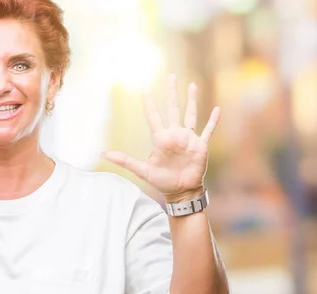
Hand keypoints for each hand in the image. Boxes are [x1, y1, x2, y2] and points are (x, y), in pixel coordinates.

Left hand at [102, 73, 219, 201]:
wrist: (180, 191)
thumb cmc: (161, 181)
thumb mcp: (142, 170)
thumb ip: (124, 160)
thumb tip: (103, 153)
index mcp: (160, 138)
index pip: (153, 115)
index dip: (149, 102)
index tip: (145, 87)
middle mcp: (174, 134)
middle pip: (172, 108)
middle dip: (171, 92)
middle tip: (171, 75)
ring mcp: (188, 139)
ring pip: (190, 114)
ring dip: (192, 100)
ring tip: (192, 85)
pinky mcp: (200, 146)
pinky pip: (207, 130)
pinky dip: (213, 121)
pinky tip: (218, 109)